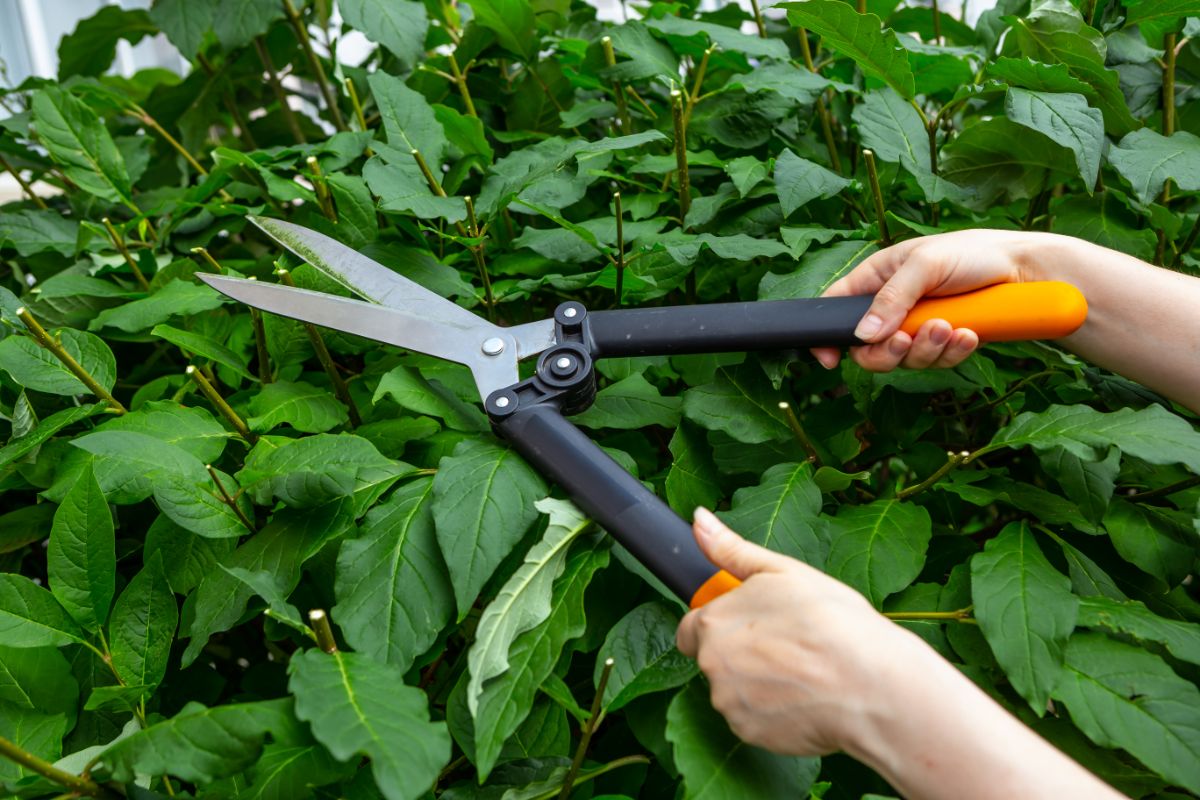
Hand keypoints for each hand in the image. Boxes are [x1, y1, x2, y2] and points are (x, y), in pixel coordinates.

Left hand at [676, 508, 931, 757]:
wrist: (871, 686)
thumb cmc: (833, 623)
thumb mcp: (783, 571)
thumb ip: (732, 550)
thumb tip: (698, 520)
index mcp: (714, 622)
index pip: (691, 628)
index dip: (721, 625)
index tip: (751, 625)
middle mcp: (711, 665)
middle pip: (713, 660)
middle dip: (740, 653)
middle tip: (786, 645)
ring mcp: (729, 703)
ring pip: (733, 691)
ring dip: (755, 684)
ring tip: (800, 671)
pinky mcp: (749, 733)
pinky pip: (752, 719)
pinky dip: (771, 712)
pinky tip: (804, 698)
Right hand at [810, 230, 1055, 371]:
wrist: (1024, 270)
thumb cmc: (971, 252)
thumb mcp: (926, 264)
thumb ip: (891, 297)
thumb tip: (863, 334)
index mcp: (877, 279)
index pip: (836, 309)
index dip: (827, 335)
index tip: (830, 359)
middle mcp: (892, 307)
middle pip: (867, 348)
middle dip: (887, 351)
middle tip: (905, 340)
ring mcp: (917, 327)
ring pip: (903, 360)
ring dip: (926, 349)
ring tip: (950, 328)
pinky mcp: (943, 343)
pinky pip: (936, 362)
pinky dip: (951, 353)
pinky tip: (968, 335)